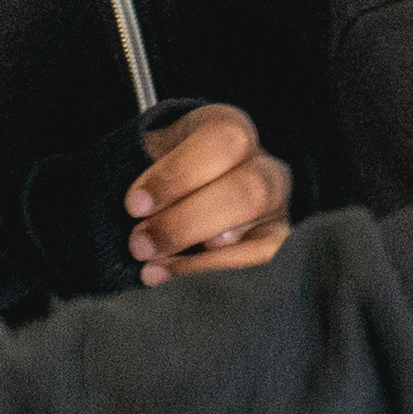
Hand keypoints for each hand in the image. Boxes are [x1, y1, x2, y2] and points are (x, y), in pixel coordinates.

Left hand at [129, 103, 290, 283]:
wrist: (178, 193)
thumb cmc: (160, 176)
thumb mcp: (148, 158)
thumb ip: (144, 175)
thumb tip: (135, 208)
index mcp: (232, 132)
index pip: (222, 143)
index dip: (177, 176)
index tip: (135, 205)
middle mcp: (266, 169)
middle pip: (248, 191)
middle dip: (185, 224)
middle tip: (140, 245)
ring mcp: (277, 214)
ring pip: (263, 235)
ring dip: (203, 260)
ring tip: (154, 268)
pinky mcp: (278, 249)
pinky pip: (262, 268)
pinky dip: (216, 276)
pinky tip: (179, 280)